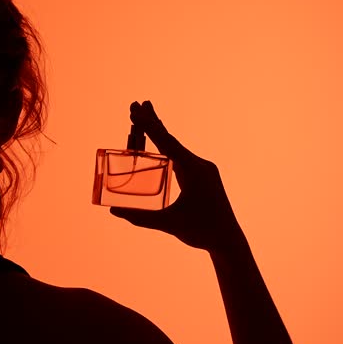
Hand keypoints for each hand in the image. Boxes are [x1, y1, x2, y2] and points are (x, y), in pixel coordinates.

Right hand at [110, 101, 241, 251]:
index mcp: (194, 170)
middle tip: (136, 103)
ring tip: (145, 113)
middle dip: (152, 120)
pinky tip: (159, 141)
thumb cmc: (201, 231)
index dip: (149, 126)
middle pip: (170, 138)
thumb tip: (114, 212)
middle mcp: (199, 164)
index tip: (135, 111)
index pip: (166, 143)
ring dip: (159, 131)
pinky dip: (166, 145)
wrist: (228, 240)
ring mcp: (202, 169)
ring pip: (175, 145)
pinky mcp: (202, 176)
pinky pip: (180, 155)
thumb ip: (141, 218)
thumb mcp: (169, 224)